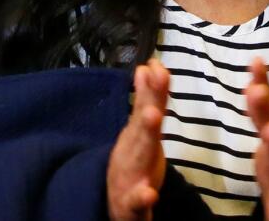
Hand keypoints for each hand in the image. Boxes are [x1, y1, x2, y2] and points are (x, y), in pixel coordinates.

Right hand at [107, 59, 170, 220]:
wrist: (114, 203)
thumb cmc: (132, 162)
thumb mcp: (140, 130)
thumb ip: (147, 100)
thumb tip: (147, 67)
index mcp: (138, 136)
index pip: (147, 109)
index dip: (152, 90)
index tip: (155, 66)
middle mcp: (133, 153)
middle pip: (141, 134)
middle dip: (146, 119)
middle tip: (154, 105)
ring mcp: (131, 177)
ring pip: (138, 161)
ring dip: (144, 143)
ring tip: (153, 122)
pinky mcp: (131, 203)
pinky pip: (137, 201)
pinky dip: (142, 198)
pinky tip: (149, 195)